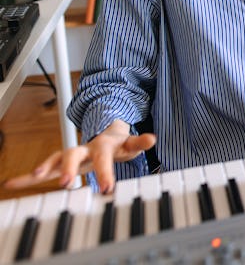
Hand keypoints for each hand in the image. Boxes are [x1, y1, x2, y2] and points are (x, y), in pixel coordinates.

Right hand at [3, 120, 156, 193]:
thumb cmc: (118, 143)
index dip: (105, 172)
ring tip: (34, 178)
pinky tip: (12, 183)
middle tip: (67, 184)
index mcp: (102, 145)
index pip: (103, 158)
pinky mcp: (61, 164)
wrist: (107, 134)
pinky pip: (43, 169)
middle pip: (73, 154)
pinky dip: (27, 176)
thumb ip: (139, 142)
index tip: (106, 188)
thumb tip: (153, 138)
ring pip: (56, 159)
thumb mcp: (130, 143)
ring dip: (45, 167)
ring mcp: (71, 155)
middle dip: (68, 168)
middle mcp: (83, 149)